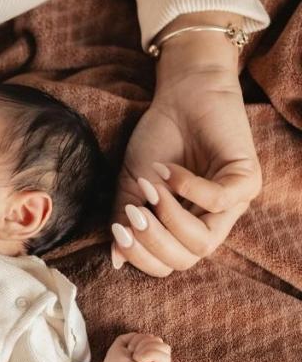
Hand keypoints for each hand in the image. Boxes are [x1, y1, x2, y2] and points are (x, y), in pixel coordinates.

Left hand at [102, 333, 171, 361]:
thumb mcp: (122, 343)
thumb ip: (134, 336)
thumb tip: (148, 336)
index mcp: (147, 353)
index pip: (152, 338)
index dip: (140, 338)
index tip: (128, 348)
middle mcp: (155, 360)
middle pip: (159, 340)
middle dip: (143, 342)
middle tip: (132, 353)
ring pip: (164, 347)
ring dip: (147, 348)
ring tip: (136, 357)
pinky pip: (165, 357)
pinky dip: (151, 354)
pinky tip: (140, 360)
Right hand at [111, 20, 262, 276]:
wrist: (180, 96)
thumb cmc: (158, 139)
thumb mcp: (132, 185)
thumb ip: (125, 220)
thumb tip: (115, 259)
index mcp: (185, 227)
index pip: (168, 264)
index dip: (141, 256)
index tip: (118, 229)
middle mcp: (212, 221)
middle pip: (186, 260)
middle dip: (153, 242)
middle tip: (132, 213)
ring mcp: (233, 203)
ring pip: (204, 241)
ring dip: (170, 217)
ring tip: (151, 189)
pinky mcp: (246, 180)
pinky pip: (217, 202)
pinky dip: (188, 188)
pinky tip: (169, 171)